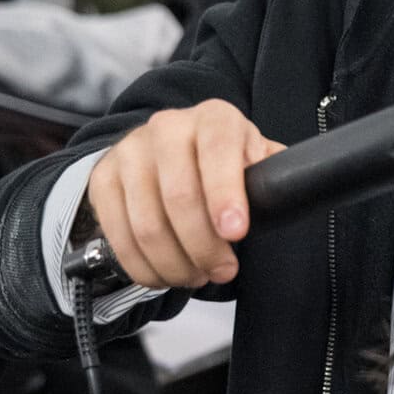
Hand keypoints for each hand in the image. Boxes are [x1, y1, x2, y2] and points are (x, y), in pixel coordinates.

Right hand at [85, 100, 284, 288]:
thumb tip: (290, 197)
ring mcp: (130, 151)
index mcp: (214, 118)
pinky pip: (118, 236)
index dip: (225, 194)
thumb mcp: (256, 161)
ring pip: (148, 224)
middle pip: (179, 197)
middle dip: (204, 247)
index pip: (218, 150)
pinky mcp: (103, 178)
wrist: (170, 152)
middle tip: (223, 271)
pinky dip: (143, 267)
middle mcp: (168, 127)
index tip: (236, 233)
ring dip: (175, 264)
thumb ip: (273, 179)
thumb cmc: (225, 164)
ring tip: (195, 275)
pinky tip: (165, 274)